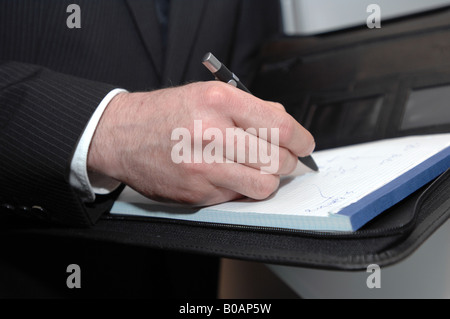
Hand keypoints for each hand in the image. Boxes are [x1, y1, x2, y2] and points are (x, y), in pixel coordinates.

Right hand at [87, 81, 314, 205]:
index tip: (305, 144)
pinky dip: (242, 187)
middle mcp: (212, 133)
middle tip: (284, 159)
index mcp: (218, 101)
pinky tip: (229, 175)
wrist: (122, 135)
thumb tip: (285, 125)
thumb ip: (250, 107)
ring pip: (264, 185)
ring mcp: (204, 167)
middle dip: (289, 162)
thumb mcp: (207, 93)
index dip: (301, 138)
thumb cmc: (166, 113)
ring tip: (259, 169)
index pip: (280, 125)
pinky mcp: (197, 192)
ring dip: (269, 179)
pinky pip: (238, 196)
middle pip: (278, 159)